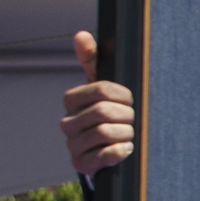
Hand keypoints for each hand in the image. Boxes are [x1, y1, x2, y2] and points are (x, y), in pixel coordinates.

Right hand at [60, 31, 135, 177]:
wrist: (108, 148)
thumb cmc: (108, 111)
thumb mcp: (102, 86)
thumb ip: (92, 60)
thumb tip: (81, 34)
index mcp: (72, 100)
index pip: (102, 89)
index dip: (123, 95)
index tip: (131, 100)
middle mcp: (68, 123)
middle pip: (105, 111)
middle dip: (127, 115)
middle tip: (132, 119)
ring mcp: (73, 145)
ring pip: (106, 133)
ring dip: (127, 133)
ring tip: (129, 134)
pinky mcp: (81, 165)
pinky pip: (104, 156)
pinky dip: (120, 151)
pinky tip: (127, 148)